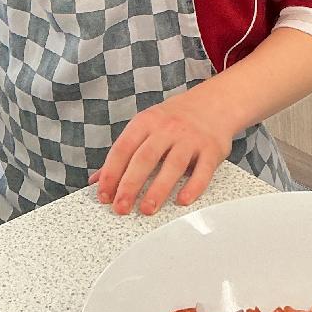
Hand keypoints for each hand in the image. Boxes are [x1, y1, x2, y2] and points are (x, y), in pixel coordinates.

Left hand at [89, 84, 237, 215]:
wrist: (214, 102)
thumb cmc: (175, 119)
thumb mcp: (146, 126)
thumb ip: (123, 153)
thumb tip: (96, 181)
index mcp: (146, 122)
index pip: (123, 149)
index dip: (111, 173)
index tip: (104, 195)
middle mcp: (167, 128)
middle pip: (145, 158)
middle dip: (130, 185)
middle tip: (121, 208)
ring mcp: (191, 138)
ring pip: (173, 166)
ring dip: (158, 189)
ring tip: (147, 209)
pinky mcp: (212, 149)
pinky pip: (203, 171)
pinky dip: (193, 187)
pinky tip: (182, 200)